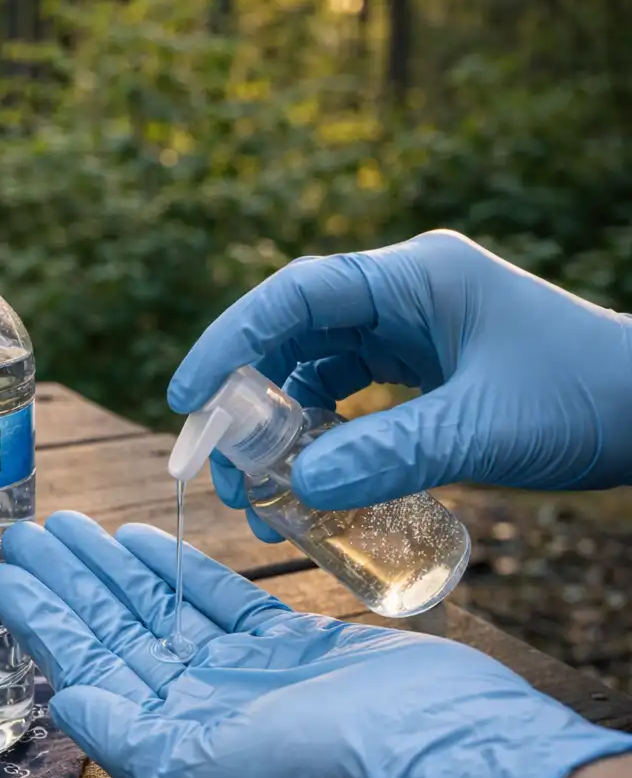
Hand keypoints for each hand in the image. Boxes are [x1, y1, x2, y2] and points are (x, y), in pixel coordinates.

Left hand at [0, 512, 631, 777]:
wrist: (444, 757)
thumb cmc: (323, 774)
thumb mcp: (205, 769)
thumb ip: (127, 736)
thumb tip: (60, 701)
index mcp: (172, 740)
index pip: (89, 667)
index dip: (44, 620)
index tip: (3, 573)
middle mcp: (200, 707)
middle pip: (117, 630)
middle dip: (68, 582)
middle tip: (24, 530)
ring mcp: (247, 673)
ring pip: (162, 608)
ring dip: (114, 568)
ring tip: (68, 523)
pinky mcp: (293, 643)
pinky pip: (221, 599)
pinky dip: (182, 569)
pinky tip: (141, 538)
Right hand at [168, 230, 631, 542]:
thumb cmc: (588, 399)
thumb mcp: (485, 429)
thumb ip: (392, 455)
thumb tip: (297, 488)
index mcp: (415, 278)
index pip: (297, 294)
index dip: (232, 341)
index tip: (189, 399)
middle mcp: (403, 296)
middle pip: (291, 336)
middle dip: (247, 403)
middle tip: (224, 471)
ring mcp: (410, 332)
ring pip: (312, 372)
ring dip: (278, 431)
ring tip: (262, 499)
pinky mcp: (420, 371)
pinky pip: (344, 399)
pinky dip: (318, 440)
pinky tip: (310, 487)